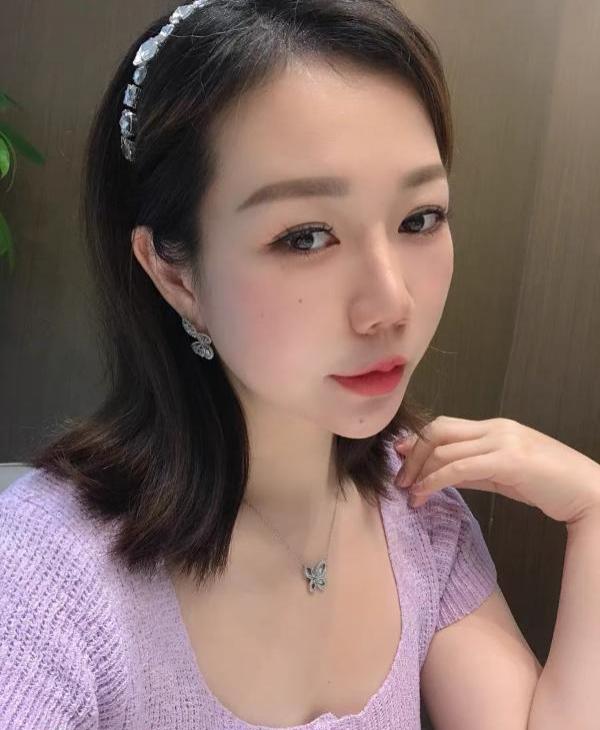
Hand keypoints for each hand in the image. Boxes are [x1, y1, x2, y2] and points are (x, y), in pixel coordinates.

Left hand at [394, 416, 599, 524]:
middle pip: (437, 431)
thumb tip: (439, 475)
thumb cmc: (549, 485)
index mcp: (495, 427)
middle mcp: (496, 428)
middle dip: (412, 454)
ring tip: (409, 493)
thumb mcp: (503, 475)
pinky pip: (459, 468)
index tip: (400, 459)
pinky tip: (424, 494)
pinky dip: (435, 481)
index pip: (445, 425)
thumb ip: (473, 471)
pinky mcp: (508, 460)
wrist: (589, 493)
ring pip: (444, 448)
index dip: (417, 441)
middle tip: (399, 480)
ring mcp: (502, 441)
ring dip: (419, 472)